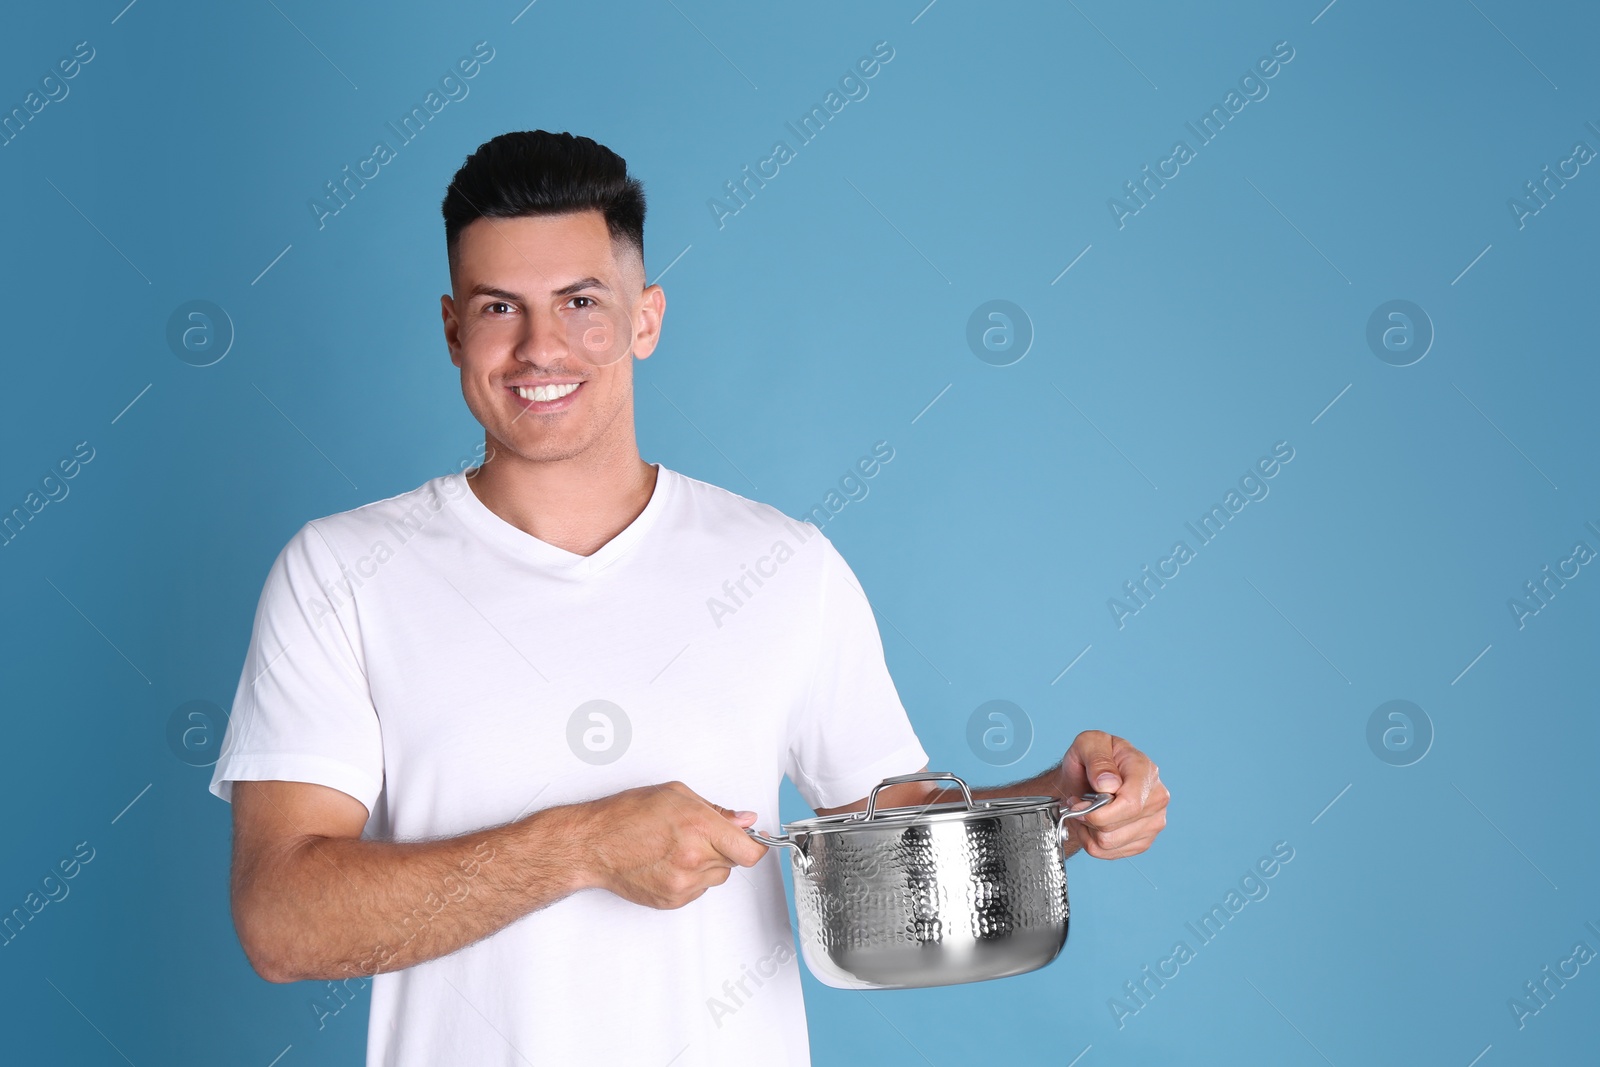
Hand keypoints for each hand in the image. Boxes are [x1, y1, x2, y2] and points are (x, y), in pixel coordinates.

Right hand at [577, 781, 767, 908]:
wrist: (593, 845)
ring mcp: (683, 884)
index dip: (756, 846)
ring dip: (708, 864)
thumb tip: (744, 820)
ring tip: (679, 848)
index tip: (755, 841)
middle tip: (700, 836)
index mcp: (699, 827)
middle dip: (724, 848)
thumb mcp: (676, 795)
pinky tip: (669, 862)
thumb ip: (716, 810)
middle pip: (734, 862)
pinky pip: (698, 890)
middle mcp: (694, 858)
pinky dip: (691, 878)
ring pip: (717, 877)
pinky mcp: (672, 900)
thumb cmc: (626, 815)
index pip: (750, 851)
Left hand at [1056, 731, 1168, 858]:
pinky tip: (1093, 825)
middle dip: (1088, 818)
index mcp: (1145, 770)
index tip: (1079, 803)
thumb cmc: (1090, 758)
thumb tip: (1108, 784)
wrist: (1090, 776)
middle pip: (1115, 827)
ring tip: (1086, 811)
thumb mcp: (1088, 743)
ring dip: (1088, 830)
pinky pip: (1110, 853)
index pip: (1130, 804)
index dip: (1098, 811)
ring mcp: (1154, 821)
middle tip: (1078, 803)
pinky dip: (1093, 842)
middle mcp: (1156, 797)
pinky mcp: (1144, 840)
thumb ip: (1097, 759)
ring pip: (1111, 843)